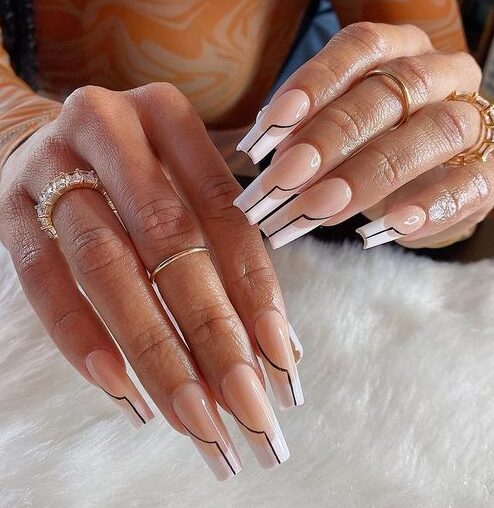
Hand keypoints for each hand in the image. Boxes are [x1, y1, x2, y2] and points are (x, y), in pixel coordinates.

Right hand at [0, 83, 303, 479]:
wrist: (45, 138)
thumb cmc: (134, 172)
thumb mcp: (182, 186)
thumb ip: (225, 252)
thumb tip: (277, 346)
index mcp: (170, 119)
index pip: (226, 215)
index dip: (256, 290)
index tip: (281, 360)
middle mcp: (113, 130)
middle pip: (170, 243)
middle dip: (212, 334)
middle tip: (246, 407)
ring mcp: (52, 167)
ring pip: (108, 269)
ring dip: (155, 352)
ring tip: (194, 417)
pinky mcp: (10, 208)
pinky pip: (43, 280)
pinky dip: (83, 339)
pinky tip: (123, 390)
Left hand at [234, 22, 491, 248]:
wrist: (428, 182)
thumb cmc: (373, 148)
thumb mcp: (336, 136)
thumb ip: (305, 138)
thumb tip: (267, 159)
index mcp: (399, 53)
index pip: (359, 49)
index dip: (315, 83)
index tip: (273, 124)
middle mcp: (440, 76)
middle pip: (390, 91)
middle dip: (331, 137)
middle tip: (285, 178)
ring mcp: (470, 123)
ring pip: (433, 133)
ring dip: (369, 174)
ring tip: (320, 208)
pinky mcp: (488, 173)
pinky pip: (468, 185)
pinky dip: (429, 208)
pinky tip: (390, 227)